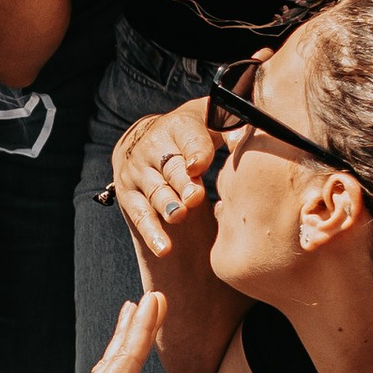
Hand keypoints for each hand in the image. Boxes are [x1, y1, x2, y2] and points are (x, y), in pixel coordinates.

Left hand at [0, 294, 164, 372]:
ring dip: (119, 343)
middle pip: (113, 358)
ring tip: (130, 320)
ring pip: (102, 368)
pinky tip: (105, 372)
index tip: (157, 298)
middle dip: (135, 327)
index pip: (124, 363)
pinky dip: (106, 366)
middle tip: (151, 298)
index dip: (144, 331)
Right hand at [111, 100, 216, 268]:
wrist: (145, 141)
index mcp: (178, 127)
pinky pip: (140, 216)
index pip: (189, 139)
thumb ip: (230, 130)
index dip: (195, 152)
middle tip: (194, 197)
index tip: (199, 166)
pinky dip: (152, 233)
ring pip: (155, 191)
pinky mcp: (128, 195)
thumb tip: (244, 139)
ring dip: (167, 205)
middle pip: (171, 168)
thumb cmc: (191, 135)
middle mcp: (152, 147)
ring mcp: (137, 172)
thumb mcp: (209, 124)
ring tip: (179, 216)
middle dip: (182, 183)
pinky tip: (164, 248)